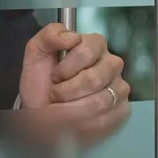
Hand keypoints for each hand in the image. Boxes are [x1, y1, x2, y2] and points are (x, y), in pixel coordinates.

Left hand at [15, 22, 129, 143]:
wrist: (40, 109)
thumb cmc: (41, 79)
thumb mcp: (36, 52)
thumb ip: (50, 35)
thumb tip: (73, 37)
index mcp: (94, 45)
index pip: (88, 49)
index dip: (68, 67)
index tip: (54, 76)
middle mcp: (111, 64)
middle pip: (95, 78)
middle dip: (68, 90)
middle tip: (55, 93)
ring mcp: (119, 87)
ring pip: (101, 101)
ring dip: (73, 107)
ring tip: (62, 105)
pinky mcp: (121, 110)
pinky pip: (107, 118)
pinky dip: (83, 122)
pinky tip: (73, 119)